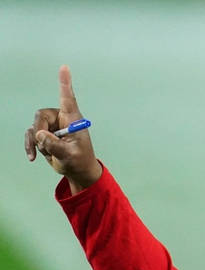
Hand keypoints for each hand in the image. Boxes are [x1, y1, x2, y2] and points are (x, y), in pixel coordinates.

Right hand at [24, 65, 101, 193]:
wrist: (77, 172)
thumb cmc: (80, 161)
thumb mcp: (69, 155)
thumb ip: (55, 145)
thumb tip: (39, 134)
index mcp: (73, 120)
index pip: (68, 98)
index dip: (65, 83)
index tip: (65, 67)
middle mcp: (61, 119)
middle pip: (41, 115)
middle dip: (39, 131)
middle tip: (45, 146)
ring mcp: (52, 126)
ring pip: (34, 127)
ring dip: (37, 143)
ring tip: (48, 154)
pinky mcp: (45, 134)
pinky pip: (31, 135)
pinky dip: (30, 145)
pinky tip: (32, 157)